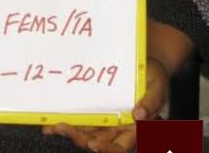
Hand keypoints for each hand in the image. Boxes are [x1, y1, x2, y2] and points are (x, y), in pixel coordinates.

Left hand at [42, 57, 168, 151]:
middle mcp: (118, 128)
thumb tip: (139, 115)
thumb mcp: (158, 87)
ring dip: (69, 132)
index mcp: (134, 128)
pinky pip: (81, 119)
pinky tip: (51, 122)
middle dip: (79, 139)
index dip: (106, 147)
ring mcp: (105, 120)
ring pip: (86, 132)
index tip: (93, 145)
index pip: (120, 146)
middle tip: (63, 129)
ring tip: (52, 126)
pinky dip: (68, 121)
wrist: (146, 65)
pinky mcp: (96, 109)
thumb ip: (152, 102)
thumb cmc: (154, 78)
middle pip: (98, 141)